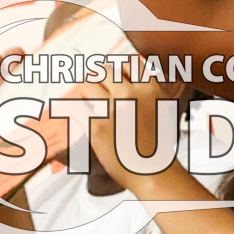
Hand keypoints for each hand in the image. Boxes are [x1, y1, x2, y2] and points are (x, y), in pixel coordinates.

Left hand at [74, 67, 174, 193]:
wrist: (152, 170)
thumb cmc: (157, 142)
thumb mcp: (161, 108)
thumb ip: (148, 89)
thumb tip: (133, 73)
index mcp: (149, 88)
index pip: (127, 63)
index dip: (117, 70)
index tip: (112, 78)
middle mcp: (131, 94)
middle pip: (104, 71)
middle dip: (97, 77)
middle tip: (93, 85)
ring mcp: (114, 109)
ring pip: (88, 84)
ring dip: (84, 91)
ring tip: (85, 99)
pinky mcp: (97, 126)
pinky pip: (76, 107)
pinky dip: (72, 108)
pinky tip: (74, 112)